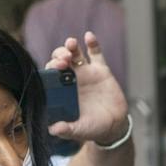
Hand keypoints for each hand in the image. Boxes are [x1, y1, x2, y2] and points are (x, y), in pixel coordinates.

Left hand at [48, 30, 129, 144]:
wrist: (114, 126)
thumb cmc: (93, 128)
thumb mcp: (80, 130)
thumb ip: (67, 129)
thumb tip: (53, 130)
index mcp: (62, 90)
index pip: (51, 74)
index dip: (51, 68)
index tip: (54, 68)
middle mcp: (72, 79)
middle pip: (60, 60)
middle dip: (59, 56)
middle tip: (64, 59)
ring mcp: (86, 72)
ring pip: (75, 54)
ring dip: (71, 46)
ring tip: (71, 44)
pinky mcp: (101, 70)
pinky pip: (96, 53)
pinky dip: (93, 43)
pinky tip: (89, 36)